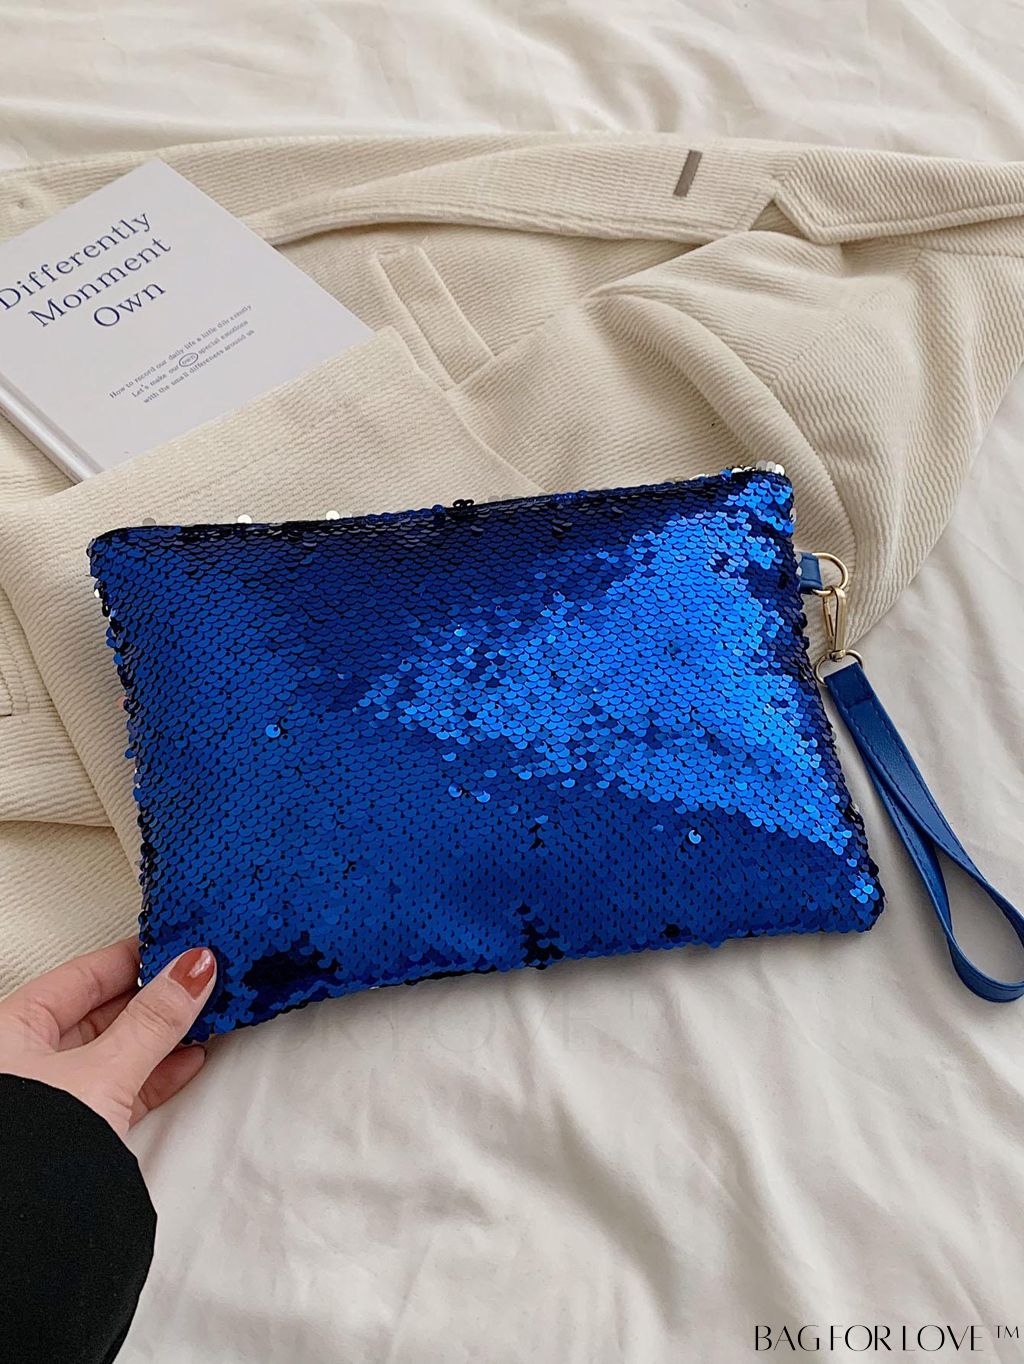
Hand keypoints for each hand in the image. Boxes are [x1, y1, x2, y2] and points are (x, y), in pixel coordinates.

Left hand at [0, 938, 215, 1139]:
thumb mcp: (104, 1070)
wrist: (25, 1239)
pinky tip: (191, 1058)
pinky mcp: (77, 1131)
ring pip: (117, 1049)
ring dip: (164, 1033)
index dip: (135, 956)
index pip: (83, 973)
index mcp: (11, 1029)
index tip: (180, 943)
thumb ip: (154, 1019)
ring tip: (207, 1013)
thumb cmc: (32, 1152)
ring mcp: (53, 1097)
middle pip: (101, 1010)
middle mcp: (24, 1060)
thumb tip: (192, 970)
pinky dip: (158, 1070)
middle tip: (201, 976)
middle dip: (155, 994)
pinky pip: (123, 1085)